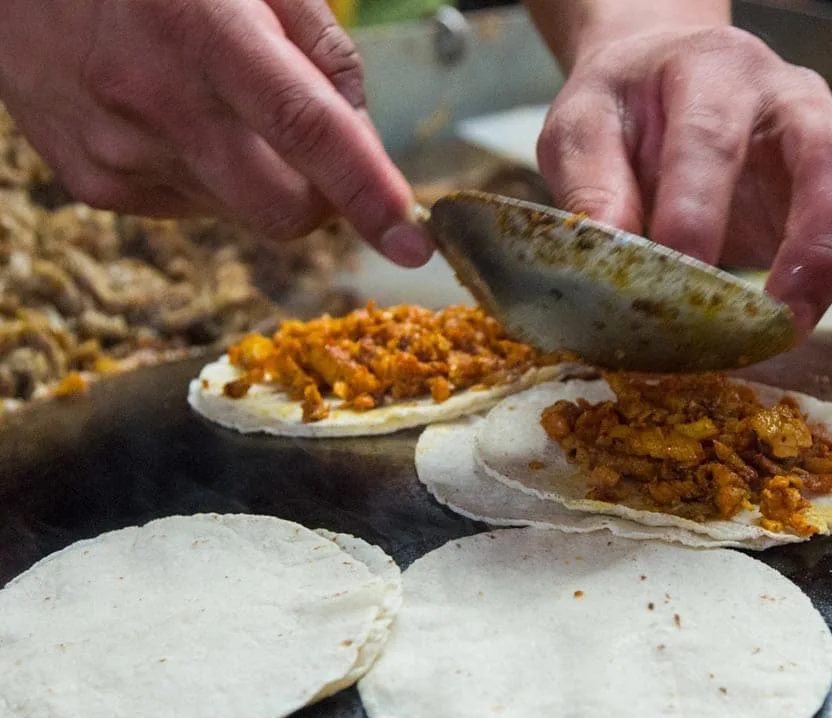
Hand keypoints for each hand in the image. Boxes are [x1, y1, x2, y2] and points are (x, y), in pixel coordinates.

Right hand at [0, 0, 431, 265]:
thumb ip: (323, 51)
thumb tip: (365, 140)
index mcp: (206, 34)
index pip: (308, 132)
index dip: (368, 194)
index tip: (414, 243)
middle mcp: (157, 103)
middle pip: (284, 212)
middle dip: (323, 199)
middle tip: (316, 148)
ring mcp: (117, 152)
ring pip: (240, 212)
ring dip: (257, 176)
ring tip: (214, 99)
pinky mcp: (91, 182)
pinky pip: (189, 206)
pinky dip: (204, 174)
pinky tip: (170, 115)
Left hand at [535, 26, 831, 338]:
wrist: (665, 71)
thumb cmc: (627, 111)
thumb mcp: (581, 132)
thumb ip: (592, 190)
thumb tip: (614, 265)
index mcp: (710, 75)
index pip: (712, 138)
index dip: (699, 212)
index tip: (683, 284)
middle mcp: (793, 96)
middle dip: (821, 245)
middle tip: (789, 321)